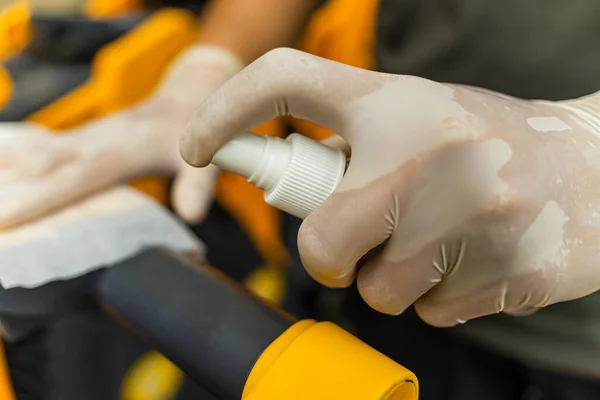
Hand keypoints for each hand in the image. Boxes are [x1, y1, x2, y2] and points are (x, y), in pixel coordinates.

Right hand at [0, 46, 242, 228]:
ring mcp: (82, 139)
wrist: (188, 95)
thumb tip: (192, 215)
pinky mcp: (79, 140)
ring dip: (6, 172)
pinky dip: (12, 159)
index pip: (72, 178)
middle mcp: (91, 142)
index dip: (38, 198)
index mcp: (117, 152)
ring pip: (32, 154)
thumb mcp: (201, 157)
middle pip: (40, 166)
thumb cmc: (193, 128)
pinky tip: (1, 168)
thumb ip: (197, 184)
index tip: (5, 218)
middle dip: (8, 190)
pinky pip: (38, 150)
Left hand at [180, 48, 599, 325]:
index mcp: (395, 101)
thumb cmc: (488, 142)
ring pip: (379, 291)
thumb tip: (286, 187)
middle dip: (331, 257)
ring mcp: (467, 215)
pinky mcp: (503, 272)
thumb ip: (355, 143)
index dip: (227, 111)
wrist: (598, 168)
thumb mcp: (420, 117)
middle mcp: (425, 150)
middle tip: (364, 238)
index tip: (195, 146)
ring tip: (449, 234)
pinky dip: (443, 294)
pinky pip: (430, 312)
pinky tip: (482, 254)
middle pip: (322, 245)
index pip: (287, 80)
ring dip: (398, 276)